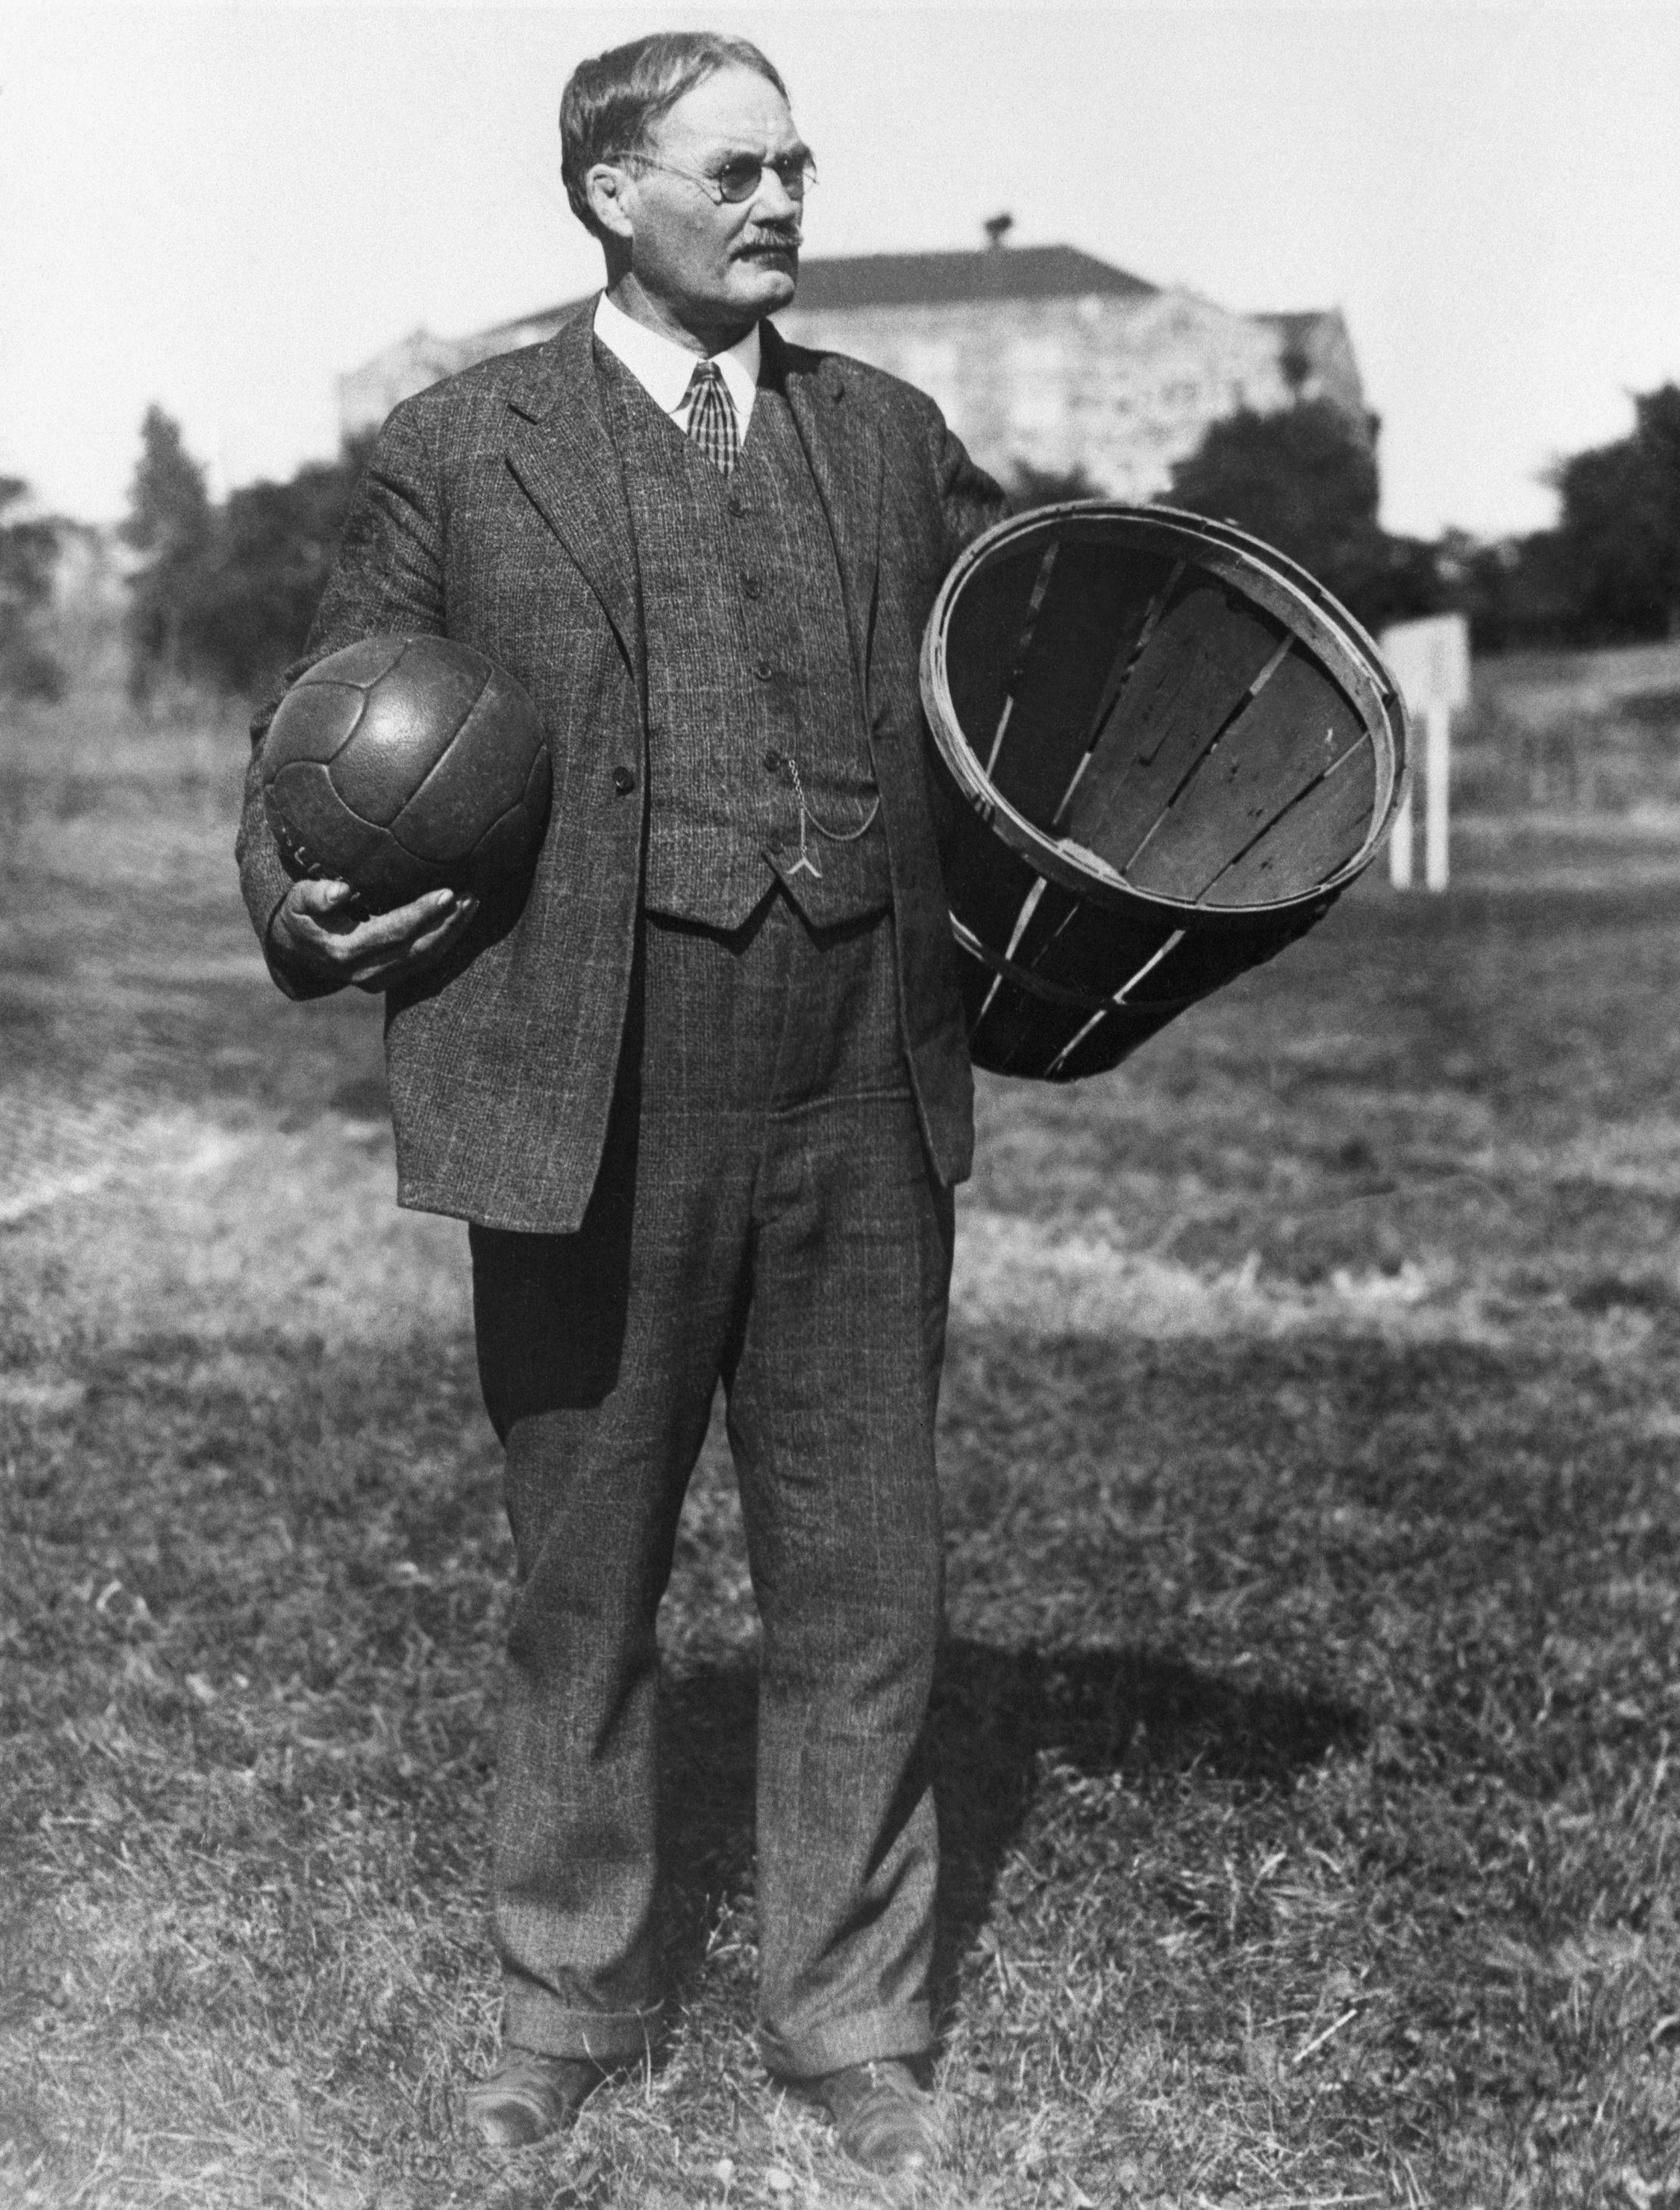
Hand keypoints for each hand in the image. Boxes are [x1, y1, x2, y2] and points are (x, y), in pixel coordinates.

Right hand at [270, 877, 478, 992]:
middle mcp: (366, 971)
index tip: (448, 892)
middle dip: (449, 923)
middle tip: (472, 895)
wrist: (295, 953)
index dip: (422, 913)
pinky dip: (446, 940)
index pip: (394, 932)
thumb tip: (341, 890)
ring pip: (427, 958)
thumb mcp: (296, 902)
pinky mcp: (390, 978)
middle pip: (418, 948)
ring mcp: (380, 979)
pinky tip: (461, 918)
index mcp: (346, 951)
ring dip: (453, 932)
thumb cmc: (299, 917)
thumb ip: (315, 895)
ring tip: (473, 903)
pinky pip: (425, 961)